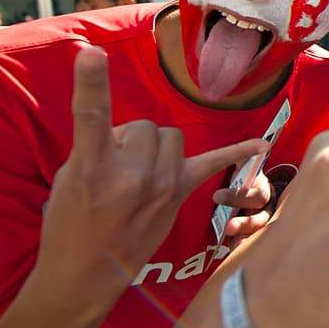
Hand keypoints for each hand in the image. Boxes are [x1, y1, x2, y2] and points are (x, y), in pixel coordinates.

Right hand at [37, 48, 267, 295]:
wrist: (86, 273)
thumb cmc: (71, 221)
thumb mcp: (68, 178)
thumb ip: (95, 146)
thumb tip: (126, 132)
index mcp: (90, 167)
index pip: (91, 117)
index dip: (91, 83)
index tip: (92, 54)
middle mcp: (129, 176)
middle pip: (143, 126)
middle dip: (129, 139)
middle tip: (114, 167)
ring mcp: (159, 187)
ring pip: (169, 137)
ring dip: (155, 148)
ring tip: (136, 174)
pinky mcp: (178, 195)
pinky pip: (212, 163)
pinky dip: (236, 153)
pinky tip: (261, 145)